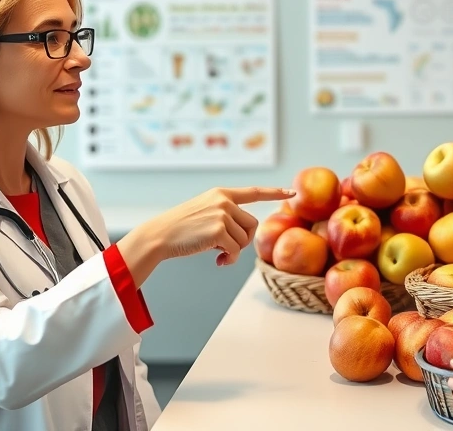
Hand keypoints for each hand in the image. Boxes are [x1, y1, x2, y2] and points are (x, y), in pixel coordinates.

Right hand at [141, 186, 294, 265]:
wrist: (160, 235)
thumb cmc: (182, 229)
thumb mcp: (206, 213)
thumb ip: (227, 217)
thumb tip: (245, 236)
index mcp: (221, 193)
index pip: (253, 192)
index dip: (274, 193)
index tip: (291, 193)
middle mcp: (224, 201)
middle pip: (253, 224)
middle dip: (244, 240)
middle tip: (226, 248)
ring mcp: (221, 214)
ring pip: (245, 239)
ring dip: (234, 251)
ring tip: (217, 253)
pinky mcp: (218, 230)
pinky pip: (235, 250)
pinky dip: (228, 259)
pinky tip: (217, 260)